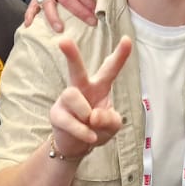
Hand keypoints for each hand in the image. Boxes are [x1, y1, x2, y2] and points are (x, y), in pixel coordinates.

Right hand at [50, 35, 132, 156]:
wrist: (77, 146)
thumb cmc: (97, 129)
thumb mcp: (113, 126)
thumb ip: (110, 119)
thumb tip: (93, 115)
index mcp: (100, 87)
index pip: (110, 69)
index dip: (120, 55)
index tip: (127, 39)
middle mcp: (82, 88)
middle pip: (76, 69)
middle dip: (71, 54)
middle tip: (63, 40)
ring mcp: (66, 100)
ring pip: (72, 95)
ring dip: (85, 112)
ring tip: (91, 124)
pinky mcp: (56, 114)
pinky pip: (68, 120)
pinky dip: (82, 131)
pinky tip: (90, 136)